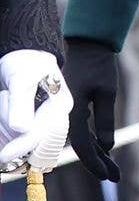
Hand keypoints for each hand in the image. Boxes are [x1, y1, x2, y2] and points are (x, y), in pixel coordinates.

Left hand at [0, 49, 72, 170]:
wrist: (21, 57)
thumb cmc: (26, 61)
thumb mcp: (23, 75)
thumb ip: (22, 101)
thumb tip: (22, 128)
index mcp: (60, 105)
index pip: (42, 133)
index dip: (23, 145)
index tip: (4, 155)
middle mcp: (53, 119)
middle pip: (28, 141)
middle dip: (8, 127)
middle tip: (4, 96)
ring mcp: (39, 125)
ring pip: (17, 142)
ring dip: (3, 126)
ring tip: (5, 98)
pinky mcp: (27, 129)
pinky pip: (12, 140)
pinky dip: (2, 131)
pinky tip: (2, 113)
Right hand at [64, 38, 119, 181]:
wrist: (88, 45)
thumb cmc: (98, 65)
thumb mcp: (107, 91)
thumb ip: (106, 119)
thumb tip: (108, 146)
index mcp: (71, 111)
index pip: (83, 146)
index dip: (96, 163)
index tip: (109, 175)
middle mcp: (65, 114)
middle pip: (82, 146)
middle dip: (98, 162)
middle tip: (116, 175)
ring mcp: (67, 111)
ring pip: (82, 139)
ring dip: (97, 152)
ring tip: (113, 166)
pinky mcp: (72, 107)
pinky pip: (81, 129)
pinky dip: (93, 139)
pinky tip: (104, 148)